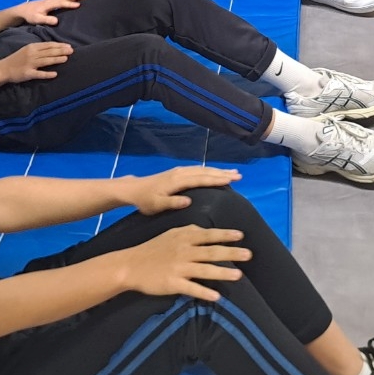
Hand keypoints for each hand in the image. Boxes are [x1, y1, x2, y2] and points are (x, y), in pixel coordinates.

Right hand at [0, 41, 72, 83]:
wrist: (3, 68)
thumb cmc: (17, 59)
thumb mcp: (27, 50)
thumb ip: (38, 49)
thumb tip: (52, 48)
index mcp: (32, 47)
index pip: (48, 45)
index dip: (59, 45)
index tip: (68, 46)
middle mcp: (32, 54)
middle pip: (49, 52)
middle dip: (61, 51)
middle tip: (71, 51)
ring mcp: (30, 64)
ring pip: (46, 61)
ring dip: (56, 59)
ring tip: (66, 59)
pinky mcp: (28, 73)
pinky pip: (39, 74)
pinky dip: (47, 74)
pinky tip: (55, 74)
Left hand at [8, 0, 87, 25]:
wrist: (23, 9)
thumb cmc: (30, 15)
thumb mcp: (37, 19)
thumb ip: (46, 20)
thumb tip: (57, 21)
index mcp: (49, 4)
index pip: (61, 4)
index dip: (69, 4)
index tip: (78, 5)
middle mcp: (52, 0)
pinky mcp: (53, 1)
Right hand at [117, 225, 249, 301]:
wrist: (131, 265)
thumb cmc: (152, 249)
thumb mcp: (170, 235)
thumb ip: (188, 232)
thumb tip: (204, 230)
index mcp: (183, 237)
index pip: (208, 235)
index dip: (224, 235)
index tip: (241, 235)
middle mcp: (183, 251)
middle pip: (211, 251)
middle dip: (231, 252)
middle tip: (249, 254)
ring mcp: (178, 267)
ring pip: (205, 270)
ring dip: (223, 272)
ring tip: (239, 275)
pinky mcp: (173, 283)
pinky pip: (192, 288)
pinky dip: (204, 292)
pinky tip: (216, 296)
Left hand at [121, 166, 242, 214]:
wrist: (134, 189)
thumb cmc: (145, 200)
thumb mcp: (156, 205)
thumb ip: (172, 203)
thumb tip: (188, 201)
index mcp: (177, 181)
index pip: (201, 179)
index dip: (216, 179)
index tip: (231, 180)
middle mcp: (180, 173)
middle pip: (205, 171)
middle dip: (222, 173)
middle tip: (239, 175)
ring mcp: (179, 171)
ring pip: (202, 169)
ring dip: (218, 170)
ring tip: (233, 173)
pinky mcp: (178, 173)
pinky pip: (198, 170)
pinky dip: (209, 170)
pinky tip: (215, 173)